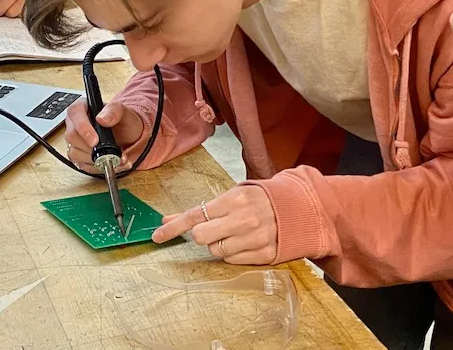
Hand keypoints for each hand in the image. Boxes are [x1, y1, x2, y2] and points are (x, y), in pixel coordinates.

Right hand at [64, 98, 143, 173]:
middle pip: (72, 136)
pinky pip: (83, 165)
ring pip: (75, 153)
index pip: (75, 114)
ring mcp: (75, 142)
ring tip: (116, 158)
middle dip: (92, 148)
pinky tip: (113, 164)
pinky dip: (99, 167)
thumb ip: (114, 111)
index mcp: (82, 108)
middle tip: (109, 151)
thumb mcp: (124, 112)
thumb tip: (102, 119)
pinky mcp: (79, 157)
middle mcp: (75, 125)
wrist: (128, 137)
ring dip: (97, 159)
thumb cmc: (123, 122)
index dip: (83, 129)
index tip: (95, 141)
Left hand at [152, 185, 276, 264]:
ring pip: (215, 251)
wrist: (298, 208)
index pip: (194, 215)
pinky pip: (232, 260)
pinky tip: (242, 242)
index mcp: (234, 200)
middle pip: (200, 237)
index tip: (157, 236)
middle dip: (199, 235)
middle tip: (210, 229)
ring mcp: (254, 239)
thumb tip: (168, 220)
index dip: (172, 227)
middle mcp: (243, 220)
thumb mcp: (232, 196)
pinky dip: (231, 253)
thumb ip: (201, 209)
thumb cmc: (259, 200)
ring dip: (216, 244)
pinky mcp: (264, 255)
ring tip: (231, 233)